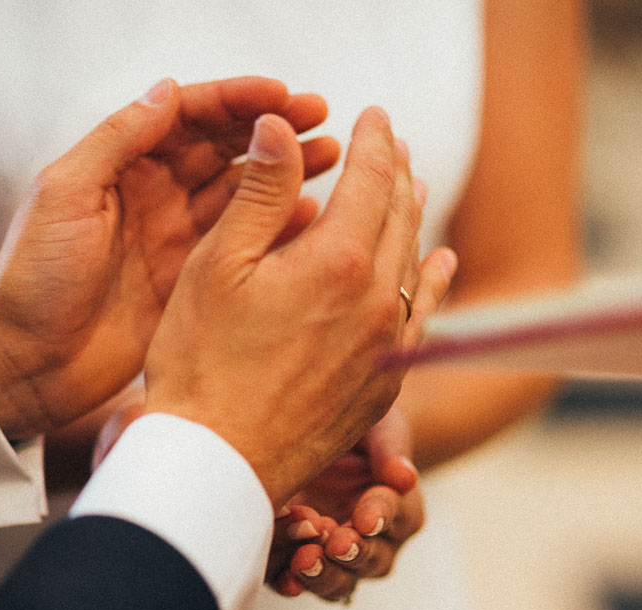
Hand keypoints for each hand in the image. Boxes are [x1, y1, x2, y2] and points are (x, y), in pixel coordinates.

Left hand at [0, 77, 339, 440]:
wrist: (28, 365)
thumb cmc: (32, 282)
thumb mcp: (65, 197)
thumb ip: (116, 141)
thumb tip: (166, 91)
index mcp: (120, 167)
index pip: (187, 118)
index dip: (235, 102)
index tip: (281, 95)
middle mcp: (154, 196)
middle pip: (223, 148)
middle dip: (271, 129)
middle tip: (320, 119)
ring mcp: (176, 239)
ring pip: (240, 193)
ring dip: (282, 172)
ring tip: (329, 157)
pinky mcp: (190, 281)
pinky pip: (241, 245)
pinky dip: (275, 227)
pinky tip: (308, 217)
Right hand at [144, 106, 456, 507]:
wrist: (218, 464)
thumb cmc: (201, 366)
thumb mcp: (218, 265)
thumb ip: (261, 193)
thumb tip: (282, 126)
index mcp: (336, 261)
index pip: (371, 179)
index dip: (374, 140)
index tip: (373, 113)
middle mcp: (376, 300)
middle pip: (400, 216)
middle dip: (397, 170)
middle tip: (393, 141)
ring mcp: (386, 346)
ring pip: (414, 263)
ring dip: (414, 217)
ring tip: (415, 187)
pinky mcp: (383, 384)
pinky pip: (422, 317)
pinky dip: (433, 280)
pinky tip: (440, 263)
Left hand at [266, 406, 425, 600]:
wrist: (313, 431)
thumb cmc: (357, 427)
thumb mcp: (377, 426)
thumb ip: (389, 450)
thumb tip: (405, 478)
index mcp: (401, 508)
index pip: (396, 515)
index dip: (381, 516)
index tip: (367, 519)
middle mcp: (374, 541)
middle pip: (372, 561)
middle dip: (354, 554)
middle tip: (337, 544)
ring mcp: (336, 555)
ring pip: (338, 581)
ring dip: (323, 573)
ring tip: (305, 559)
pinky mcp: (299, 557)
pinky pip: (297, 581)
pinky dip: (291, 582)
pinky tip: (285, 577)